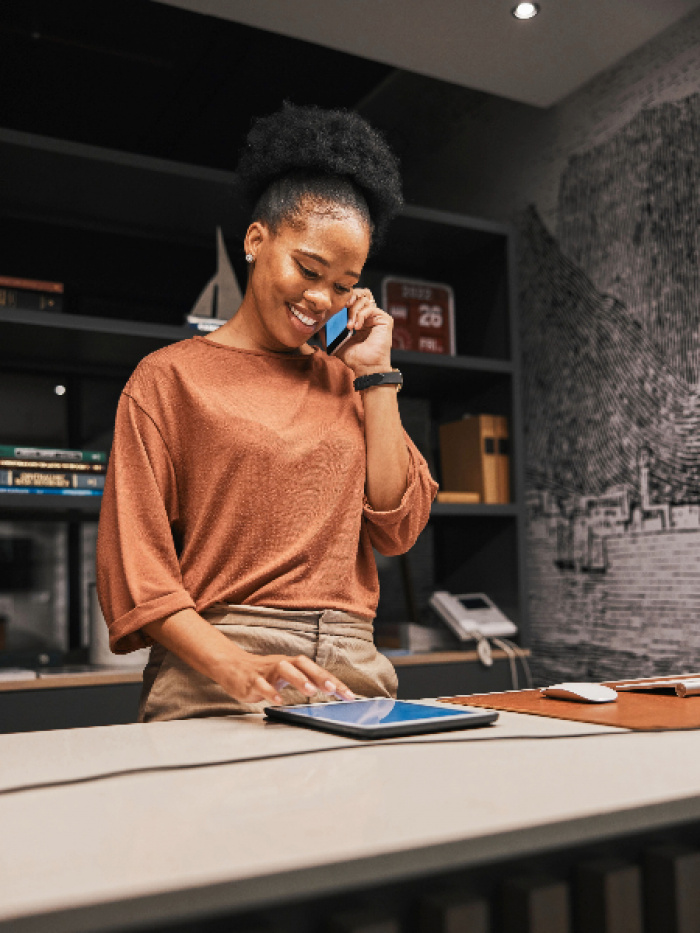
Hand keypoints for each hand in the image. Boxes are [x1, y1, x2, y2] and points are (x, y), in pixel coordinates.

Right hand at [220, 651, 355, 705]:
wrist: (232, 666)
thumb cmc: (264, 674)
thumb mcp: (286, 676)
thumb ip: (305, 681)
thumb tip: (330, 691)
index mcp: (292, 664)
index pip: (316, 670)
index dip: (333, 681)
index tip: (348, 695)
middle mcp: (281, 664)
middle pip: (302, 665)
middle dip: (319, 676)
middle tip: (333, 689)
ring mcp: (266, 672)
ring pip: (283, 670)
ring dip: (298, 679)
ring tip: (310, 691)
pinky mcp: (251, 680)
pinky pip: (262, 685)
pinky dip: (271, 692)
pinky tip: (279, 701)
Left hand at [335, 288, 393, 376]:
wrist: (366, 368)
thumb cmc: (354, 359)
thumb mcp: (335, 344)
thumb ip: (327, 334)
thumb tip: (317, 324)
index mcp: (359, 320)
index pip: (353, 300)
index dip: (345, 299)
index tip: (335, 307)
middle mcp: (369, 317)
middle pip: (361, 294)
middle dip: (350, 298)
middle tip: (343, 306)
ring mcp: (377, 317)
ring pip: (365, 300)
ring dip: (354, 311)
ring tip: (349, 326)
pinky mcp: (384, 320)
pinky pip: (371, 308)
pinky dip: (361, 315)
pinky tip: (356, 327)